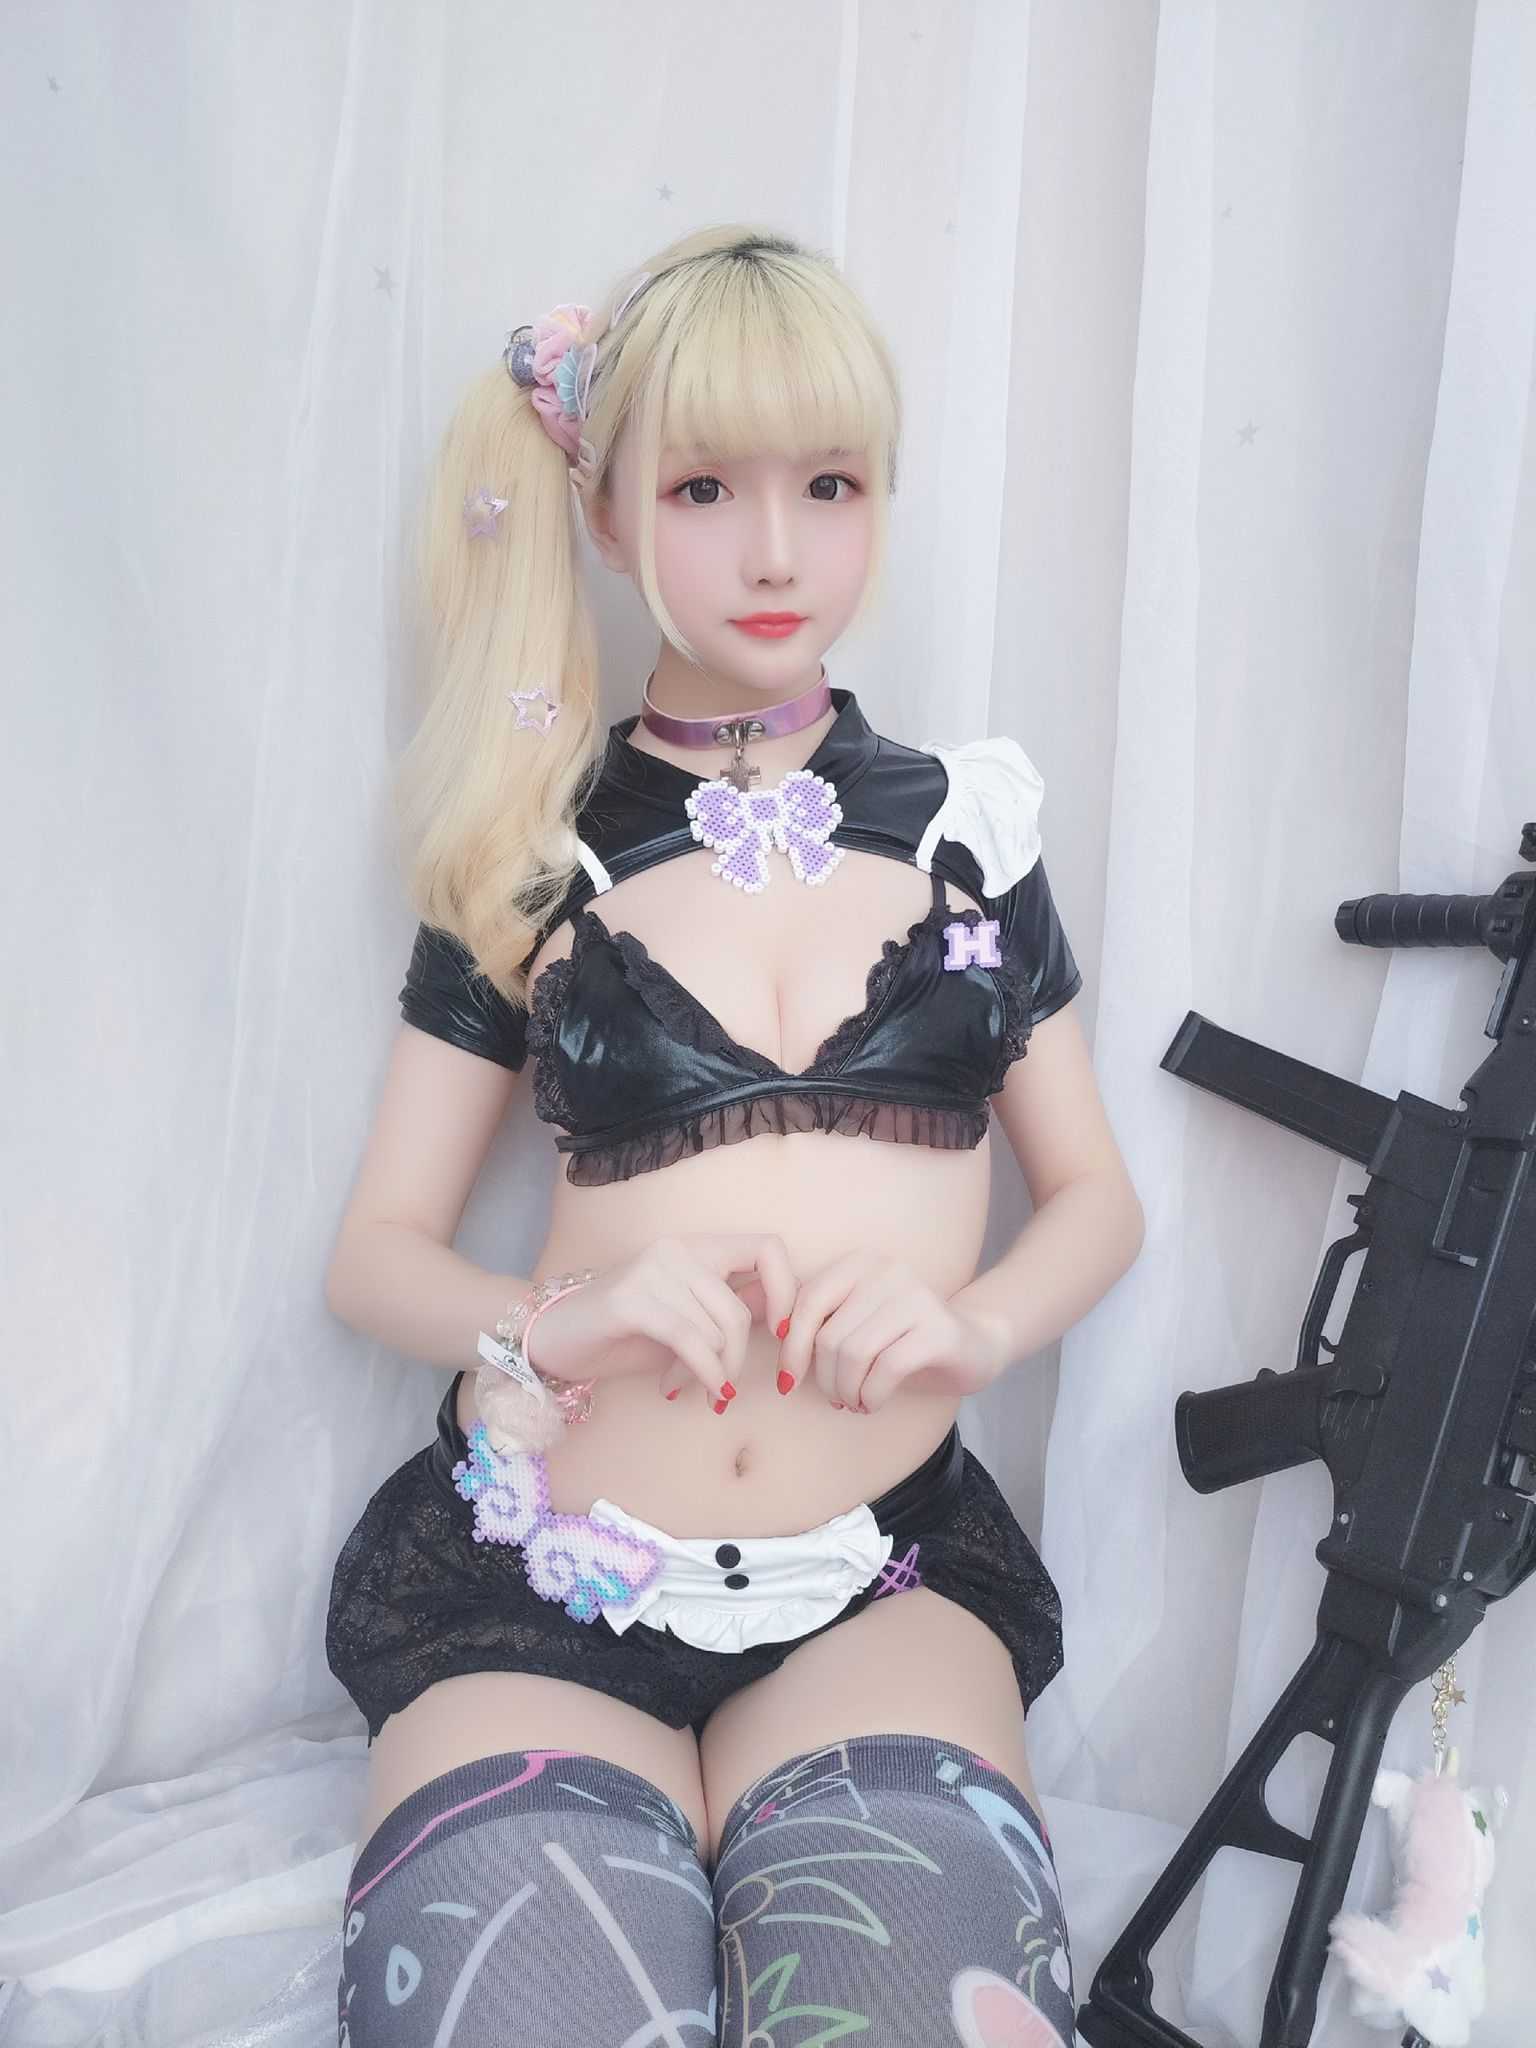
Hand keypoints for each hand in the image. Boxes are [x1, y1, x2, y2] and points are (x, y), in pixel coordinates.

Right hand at [533, 1233, 796, 1410]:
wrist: (553, 1339)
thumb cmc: (624, 1334)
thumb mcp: (688, 1319)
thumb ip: (730, 1309)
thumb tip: (786, 1317)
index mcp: (697, 1247)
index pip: (769, 1248)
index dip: (787, 1291)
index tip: (781, 1333)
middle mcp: (677, 1249)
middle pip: (739, 1310)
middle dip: (738, 1360)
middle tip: (721, 1390)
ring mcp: (652, 1270)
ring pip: (716, 1330)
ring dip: (711, 1373)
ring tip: (690, 1388)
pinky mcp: (630, 1300)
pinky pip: (689, 1341)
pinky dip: (701, 1374)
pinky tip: (684, 1391)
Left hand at [776, 1251, 1009, 1414]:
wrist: (973, 1343)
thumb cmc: (901, 1339)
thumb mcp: (856, 1322)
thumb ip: (819, 1323)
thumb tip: (774, 1342)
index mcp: (860, 1264)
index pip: (807, 1302)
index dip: (792, 1348)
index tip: (788, 1380)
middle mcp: (887, 1271)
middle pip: (828, 1336)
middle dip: (823, 1380)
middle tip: (836, 1399)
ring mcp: (915, 1298)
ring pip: (853, 1354)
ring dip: (846, 1391)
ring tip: (854, 1402)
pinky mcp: (937, 1330)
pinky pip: (885, 1369)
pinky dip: (871, 1395)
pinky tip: (872, 1403)